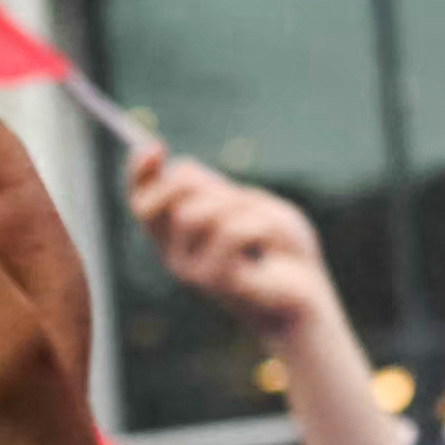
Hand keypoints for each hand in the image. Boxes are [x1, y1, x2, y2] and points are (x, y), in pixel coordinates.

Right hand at [130, 147, 338, 340]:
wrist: (306, 299)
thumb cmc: (282, 251)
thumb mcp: (252, 208)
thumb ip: (217, 192)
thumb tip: (180, 167)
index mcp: (179, 236)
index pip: (140, 201)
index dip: (138, 173)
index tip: (155, 145)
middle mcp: (174, 254)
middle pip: (151, 205)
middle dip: (187, 183)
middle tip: (227, 191)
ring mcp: (189, 270)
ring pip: (195, 214)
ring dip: (237, 206)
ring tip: (261, 225)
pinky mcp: (214, 280)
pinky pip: (232, 231)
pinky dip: (260, 225)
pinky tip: (272, 246)